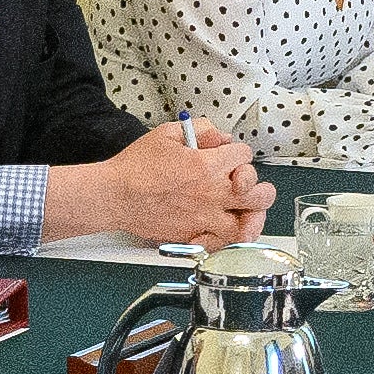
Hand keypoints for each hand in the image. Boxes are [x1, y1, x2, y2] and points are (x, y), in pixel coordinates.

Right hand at [47, 124, 271, 247]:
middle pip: (260, 194)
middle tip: (248, 187)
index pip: (244, 156)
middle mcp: (212, 193)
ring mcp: (204, 218)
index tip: (228, 157)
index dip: (238, 154)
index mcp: (208, 165)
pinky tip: (223, 230)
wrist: (113, 195)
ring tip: (245, 213)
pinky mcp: (192, 236)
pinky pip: (221, 244)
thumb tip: (221, 137)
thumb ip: (201, 129)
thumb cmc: (135, 167)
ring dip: (250, 217)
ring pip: (247, 224)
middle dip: (258, 187)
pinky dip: (226, 238)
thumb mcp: (167, 133)